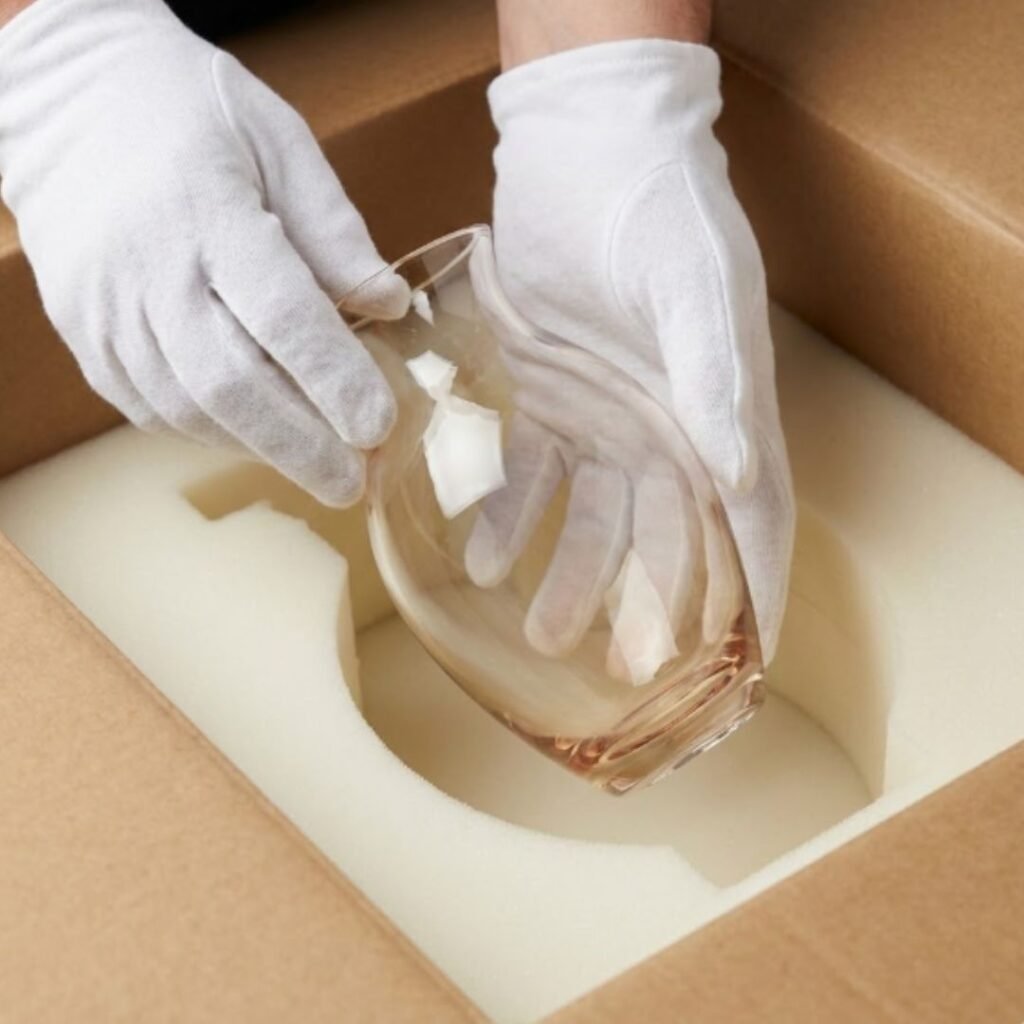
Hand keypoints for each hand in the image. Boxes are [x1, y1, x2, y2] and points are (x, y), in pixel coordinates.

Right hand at [0, 0, 407, 505]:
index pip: (282, 314)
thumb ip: (334, 230)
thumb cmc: (189, 113)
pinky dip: (210, 432)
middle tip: (353, 481)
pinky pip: (150, 408)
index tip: (380, 426)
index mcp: (208, 209)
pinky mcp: (86, 336)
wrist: (64, 104)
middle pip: (230, 383)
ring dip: (259, 447)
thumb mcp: (279, 139)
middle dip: (300, 445)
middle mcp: (148, 268)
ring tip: (317, 464)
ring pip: (187, 408)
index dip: (334, 379)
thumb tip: (388, 306)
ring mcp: (106, 310)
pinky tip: (255, 436)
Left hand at [483, 40, 794, 660]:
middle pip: (666, 537)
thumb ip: (714, 378)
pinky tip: (486, 556)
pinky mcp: (545, 397)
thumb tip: (739, 476)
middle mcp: (668, 427)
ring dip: (569, 574)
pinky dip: (510, 514)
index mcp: (723, 411)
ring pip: (593, 518)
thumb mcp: (695, 286)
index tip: (747, 662)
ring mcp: (604, 417)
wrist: (586, 149)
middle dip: (648, 604)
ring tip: (540, 627)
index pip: (753, 518)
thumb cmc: (661, 208)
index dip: (753, 590)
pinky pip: (529, 473)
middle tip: (624, 667)